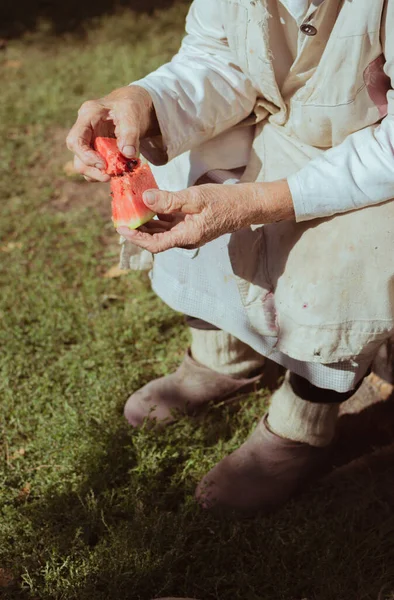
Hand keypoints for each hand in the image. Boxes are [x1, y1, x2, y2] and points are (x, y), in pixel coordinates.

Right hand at [66, 85, 157, 181]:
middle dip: (92, 170)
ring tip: (116, 174)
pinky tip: (118, 170)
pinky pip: (95, 167)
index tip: (103, 166)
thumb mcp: (132, 113)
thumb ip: (130, 133)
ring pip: (84, 165)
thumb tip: (128, 154)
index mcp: (88, 116)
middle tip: (109, 177)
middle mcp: (84, 130)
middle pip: (77, 157)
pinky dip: (105, 172)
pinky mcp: (96, 151)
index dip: (86, 157)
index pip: (75, 140)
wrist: (134, 106)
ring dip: (98, 174)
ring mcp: (89, 142)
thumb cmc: (131, 105)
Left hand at [117, 180, 294, 252]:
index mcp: (186, 237)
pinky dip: (158, 216)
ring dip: (146, 223)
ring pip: (161, 231)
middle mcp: (186, 238)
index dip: (136, 238)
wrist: (247, 204)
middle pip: (155, 239)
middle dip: (137, 229)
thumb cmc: (224, 200)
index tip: (120, 228)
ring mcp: (189, 232)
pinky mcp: (191, 225)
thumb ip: (169, 200)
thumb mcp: (195, 198)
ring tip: (131, 209)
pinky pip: (170, 224)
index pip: (155, 244)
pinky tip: (150, 203)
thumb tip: (145, 200)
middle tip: (120, 216)